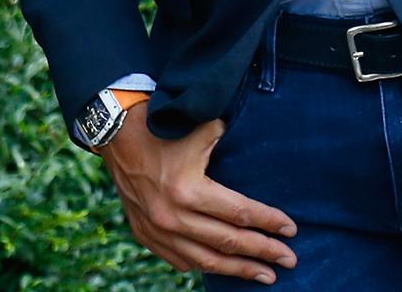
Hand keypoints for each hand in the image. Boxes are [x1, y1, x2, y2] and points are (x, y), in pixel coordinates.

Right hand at [100, 106, 298, 282]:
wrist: (111, 132)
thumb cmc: (155, 127)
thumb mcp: (192, 129)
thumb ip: (219, 135)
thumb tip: (240, 133)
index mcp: (188, 190)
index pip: (240, 213)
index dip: (268, 221)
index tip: (291, 229)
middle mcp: (173, 216)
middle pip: (229, 242)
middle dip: (264, 251)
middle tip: (290, 259)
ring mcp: (157, 229)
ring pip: (207, 260)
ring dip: (240, 270)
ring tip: (266, 275)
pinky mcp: (144, 233)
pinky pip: (179, 260)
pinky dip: (202, 265)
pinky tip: (220, 267)